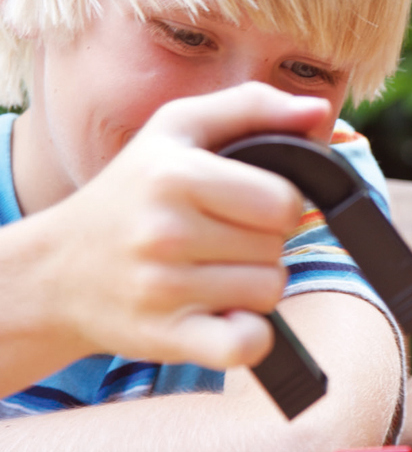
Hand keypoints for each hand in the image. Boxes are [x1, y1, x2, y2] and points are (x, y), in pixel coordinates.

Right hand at [41, 82, 330, 369]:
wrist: (54, 272)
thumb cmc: (131, 191)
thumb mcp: (178, 129)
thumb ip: (252, 107)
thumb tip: (317, 108)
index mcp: (176, 175)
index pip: (284, 201)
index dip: (276, 204)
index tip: (246, 205)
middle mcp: (166, 232)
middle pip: (278, 246)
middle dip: (261, 243)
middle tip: (219, 238)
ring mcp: (164, 290)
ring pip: (269, 291)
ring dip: (252, 285)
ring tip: (211, 271)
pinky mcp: (166, 339)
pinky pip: (247, 344)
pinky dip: (247, 335)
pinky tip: (220, 314)